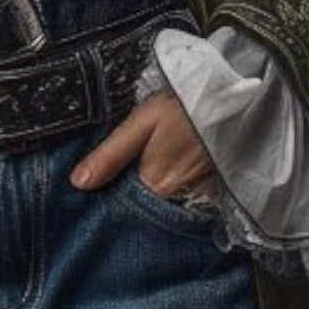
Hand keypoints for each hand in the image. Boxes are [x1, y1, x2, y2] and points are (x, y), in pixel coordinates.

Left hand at [68, 91, 224, 201]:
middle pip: (144, 209)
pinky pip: (185, 200)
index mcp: (155, 186)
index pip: (123, 205)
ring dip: (151, 195)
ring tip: (145, 171)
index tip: (95, 189)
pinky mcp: (212, 192)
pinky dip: (174, 191)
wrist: (230, 99)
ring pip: (163, 204)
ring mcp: (197, 198)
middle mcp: (177, 200)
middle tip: (120, 176)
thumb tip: (78, 183)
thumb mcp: (141, 123)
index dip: (109, 196)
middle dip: (129, 198)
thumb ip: (110, 155)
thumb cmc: (183, 107)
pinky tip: (169, 172)